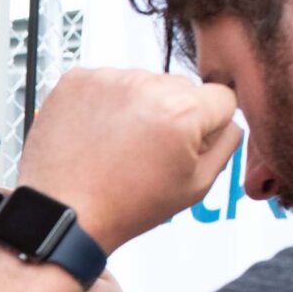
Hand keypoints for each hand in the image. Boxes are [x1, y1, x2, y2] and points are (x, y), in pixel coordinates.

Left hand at [16, 69, 240, 250]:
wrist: (63, 212)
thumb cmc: (123, 205)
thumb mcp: (196, 186)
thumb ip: (226, 145)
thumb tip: (228, 122)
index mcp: (182, 110)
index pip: (222, 97)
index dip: (210, 125)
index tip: (188, 143)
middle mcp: (145, 85)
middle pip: (181, 88)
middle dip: (174, 114)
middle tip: (148, 151)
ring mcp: (107, 79)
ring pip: (143, 83)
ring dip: (138, 107)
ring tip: (119, 146)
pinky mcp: (77, 79)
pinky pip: (107, 82)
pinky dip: (105, 103)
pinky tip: (98, 134)